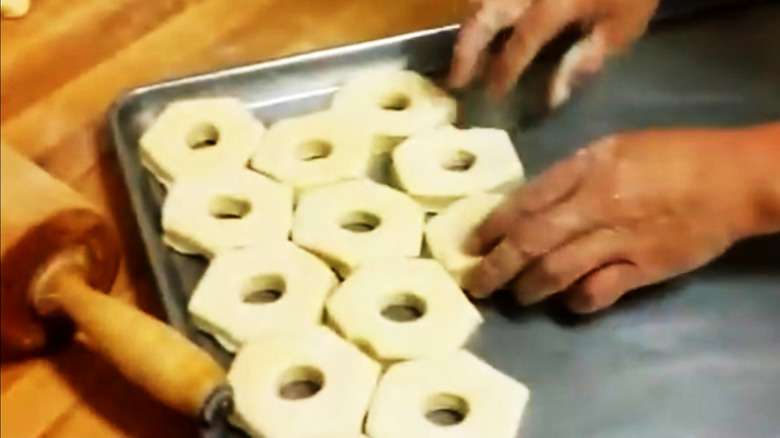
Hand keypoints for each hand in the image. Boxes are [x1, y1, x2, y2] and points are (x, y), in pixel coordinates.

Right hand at [449, 0, 657, 105]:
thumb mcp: (624, 25)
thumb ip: (585, 59)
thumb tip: (553, 96)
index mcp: (554, 3)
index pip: (518, 44)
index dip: (503, 72)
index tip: (494, 96)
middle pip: (483, 14)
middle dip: (466, 49)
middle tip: (456, 79)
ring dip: (470, 26)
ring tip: (467, 53)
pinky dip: (484, 7)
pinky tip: (484, 23)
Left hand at [464, 126, 779, 312]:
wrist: (731, 178)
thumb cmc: (670, 155)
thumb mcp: (612, 147)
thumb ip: (569, 175)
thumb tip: (526, 205)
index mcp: (585, 169)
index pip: (524, 202)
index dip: (491, 227)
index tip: (470, 244)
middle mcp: (594, 205)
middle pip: (530, 240)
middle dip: (496, 266)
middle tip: (476, 283)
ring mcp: (618, 239)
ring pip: (556, 270)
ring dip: (529, 287)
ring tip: (516, 295)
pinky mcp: (643, 269)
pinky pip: (598, 291)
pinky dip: (577, 301)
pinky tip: (568, 302)